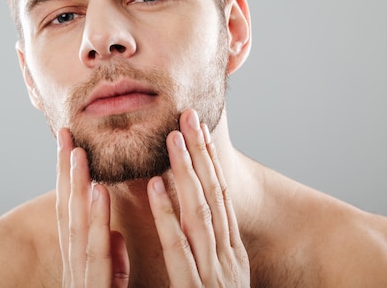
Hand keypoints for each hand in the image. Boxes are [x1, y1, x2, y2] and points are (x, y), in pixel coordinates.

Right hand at [56, 128, 129, 287]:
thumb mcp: (111, 286)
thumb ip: (112, 262)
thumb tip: (116, 234)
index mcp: (81, 265)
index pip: (72, 214)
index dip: (68, 179)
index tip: (70, 145)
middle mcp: (76, 269)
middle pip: (68, 212)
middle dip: (64, 172)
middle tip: (65, 133)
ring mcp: (81, 281)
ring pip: (77, 225)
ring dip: (77, 186)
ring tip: (78, 152)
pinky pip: (97, 253)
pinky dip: (97, 220)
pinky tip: (98, 191)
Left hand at [147, 109, 249, 286]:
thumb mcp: (221, 279)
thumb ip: (210, 253)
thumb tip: (198, 224)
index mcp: (232, 253)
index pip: (221, 196)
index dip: (211, 160)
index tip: (201, 130)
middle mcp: (226, 257)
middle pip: (213, 194)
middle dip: (201, 152)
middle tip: (188, 116)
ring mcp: (212, 272)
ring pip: (198, 212)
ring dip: (186, 171)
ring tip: (172, 138)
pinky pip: (177, 246)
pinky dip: (167, 214)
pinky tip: (155, 186)